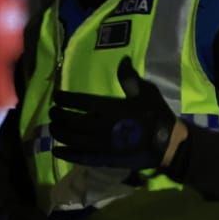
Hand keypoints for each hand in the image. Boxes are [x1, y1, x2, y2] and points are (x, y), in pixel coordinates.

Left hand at [49, 58, 180, 169]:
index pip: (78, 101)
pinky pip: (80, 157)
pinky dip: (66, 154)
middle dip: (58, 116)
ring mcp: (100, 144)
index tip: (56, 97)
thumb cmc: (156, 115)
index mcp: (108, 108)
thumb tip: (123, 60)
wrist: (166, 143)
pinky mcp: (103, 159)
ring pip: (72, 139)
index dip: (64, 99)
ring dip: (59, 133)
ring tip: (52, 129)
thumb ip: (130, 78)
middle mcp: (100, 126)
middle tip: (52, 113)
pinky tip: (56, 151)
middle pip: (71, 120)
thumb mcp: (146, 92)